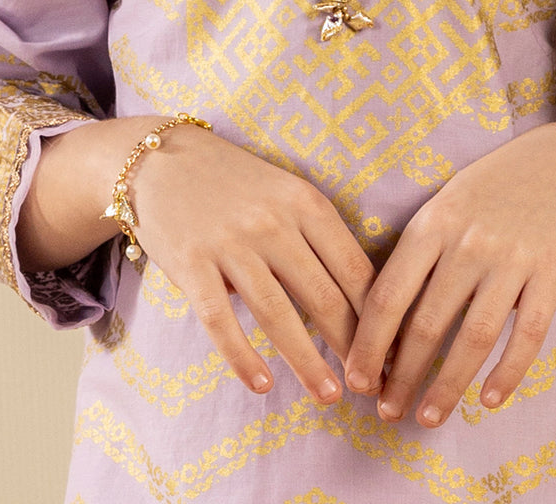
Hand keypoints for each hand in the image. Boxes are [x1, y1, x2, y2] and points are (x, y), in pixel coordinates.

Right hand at [127, 123, 376, 404]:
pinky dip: (242, 357)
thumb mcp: (288, 194)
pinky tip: (261, 384)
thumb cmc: (237, 184)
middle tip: (370, 385)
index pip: (355, 269)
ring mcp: (231, 243)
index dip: (379, 315)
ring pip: (278, 314)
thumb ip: (318, 237)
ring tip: (329, 395)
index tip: (392, 349)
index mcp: (307, 203)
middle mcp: (273, 223)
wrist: (163, 159)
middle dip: (352, 347)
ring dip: (307, 362)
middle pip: (324, 296)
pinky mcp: (191, 262)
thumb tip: (361, 300)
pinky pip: (220, 320)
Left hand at [344, 122, 555, 425]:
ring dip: (447, 386)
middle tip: (386, 412)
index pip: (388, 295)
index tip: (355, 379)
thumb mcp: (446, 204)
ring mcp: (513, 259)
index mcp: (432, 224)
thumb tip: (383, 320)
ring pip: (474, 338)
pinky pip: (528, 335)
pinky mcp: (553, 274)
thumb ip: (418, 253)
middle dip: (401, 376)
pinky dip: (508, 373)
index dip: (368, 344)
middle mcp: (468, 242)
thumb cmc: (495, 187)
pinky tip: (490, 400)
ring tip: (428, 418)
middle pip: (426, 325)